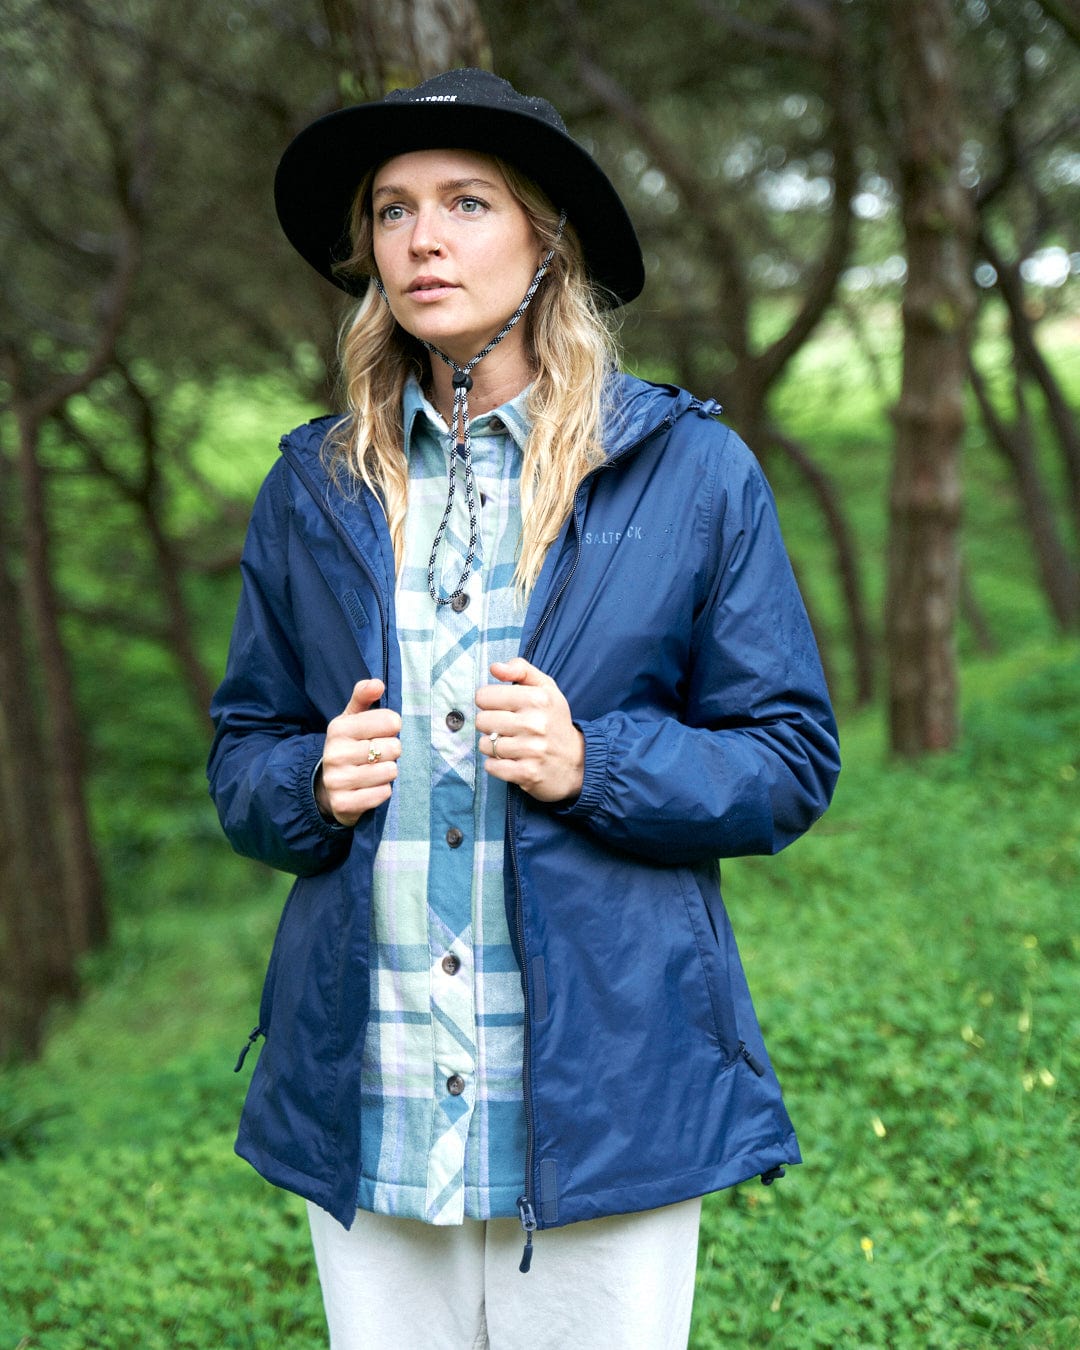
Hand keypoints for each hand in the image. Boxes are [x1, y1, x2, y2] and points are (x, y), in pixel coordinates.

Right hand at [316, 679, 401, 825]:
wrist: (328, 786)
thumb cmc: (349, 746)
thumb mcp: (352, 719)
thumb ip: (363, 697)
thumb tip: (377, 683)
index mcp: (339, 728)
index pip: (390, 721)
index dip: (393, 727)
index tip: (385, 732)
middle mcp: (335, 753)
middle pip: (393, 748)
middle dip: (393, 752)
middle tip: (380, 755)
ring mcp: (337, 780)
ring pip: (390, 772)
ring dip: (389, 772)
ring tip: (375, 770)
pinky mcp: (343, 804)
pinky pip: (382, 794)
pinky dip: (383, 791)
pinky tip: (371, 787)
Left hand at [475, 658, 584, 802]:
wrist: (578, 762)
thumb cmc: (555, 722)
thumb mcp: (546, 688)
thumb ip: (521, 670)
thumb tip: (495, 667)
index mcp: (538, 698)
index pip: (485, 696)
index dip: (489, 703)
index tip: (502, 708)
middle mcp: (535, 723)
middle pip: (481, 721)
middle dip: (490, 725)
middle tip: (507, 729)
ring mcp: (531, 750)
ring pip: (485, 745)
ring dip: (493, 746)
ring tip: (511, 745)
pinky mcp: (527, 773)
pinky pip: (491, 766)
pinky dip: (496, 765)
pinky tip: (511, 760)